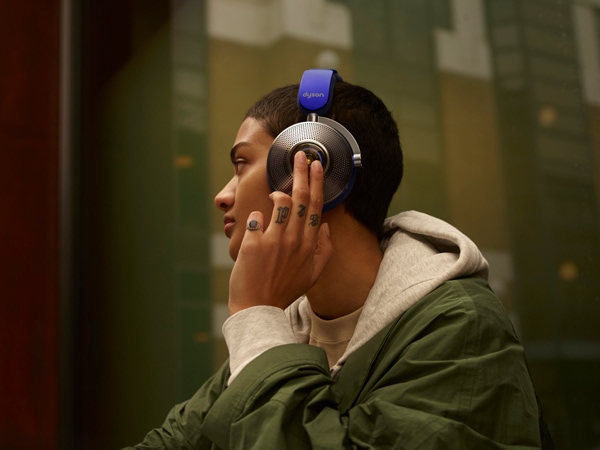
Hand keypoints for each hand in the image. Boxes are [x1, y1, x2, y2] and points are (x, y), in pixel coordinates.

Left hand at [228, 151, 333, 314]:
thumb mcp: (313, 274)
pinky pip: (255, 218)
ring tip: (274, 192)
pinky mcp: (253, 243)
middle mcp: (294, 239)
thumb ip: (324, 250)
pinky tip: (255, 225)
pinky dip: (255, 217)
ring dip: (278, 192)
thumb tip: (324, 226)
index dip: (316, 182)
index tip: (316, 165)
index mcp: (309, 245)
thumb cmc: (284, 290)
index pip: (315, 206)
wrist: (257, 308)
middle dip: (301, 172)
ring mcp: (274, 240)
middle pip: (300, 198)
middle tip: (300, 155)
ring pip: (279, 203)